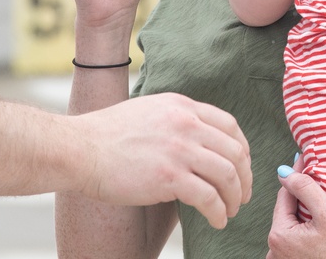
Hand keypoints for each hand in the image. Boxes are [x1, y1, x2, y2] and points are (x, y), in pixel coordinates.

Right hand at [75, 92, 251, 228]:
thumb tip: (198, 138)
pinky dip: (218, 212)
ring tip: (230, 210)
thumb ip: (175, 119)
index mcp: (181, 105)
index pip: (229, 124)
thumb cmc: (108, 135)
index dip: (242, 148)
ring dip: (234, 197)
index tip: (243, 166)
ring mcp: (179, 149)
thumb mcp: (149, 111)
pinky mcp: (169, 177)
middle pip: (234, 151)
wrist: (80, 149)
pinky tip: (216, 220)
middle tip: (242, 194)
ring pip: (227, 175)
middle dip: (244, 177)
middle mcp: (185, 123)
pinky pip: (209, 198)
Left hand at [266, 163, 325, 258]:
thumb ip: (305, 188)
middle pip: (287, 209)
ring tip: (317, 193)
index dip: (296, 175)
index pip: (284, 195)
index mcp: (278, 235)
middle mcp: (275, 249)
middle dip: (300, 193)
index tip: (305, 160)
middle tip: (314, 174)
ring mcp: (283, 257)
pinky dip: (304, 224)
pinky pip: (296, 235)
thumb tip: (283, 172)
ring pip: (292, 221)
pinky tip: (317, 216)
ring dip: (303, 207)